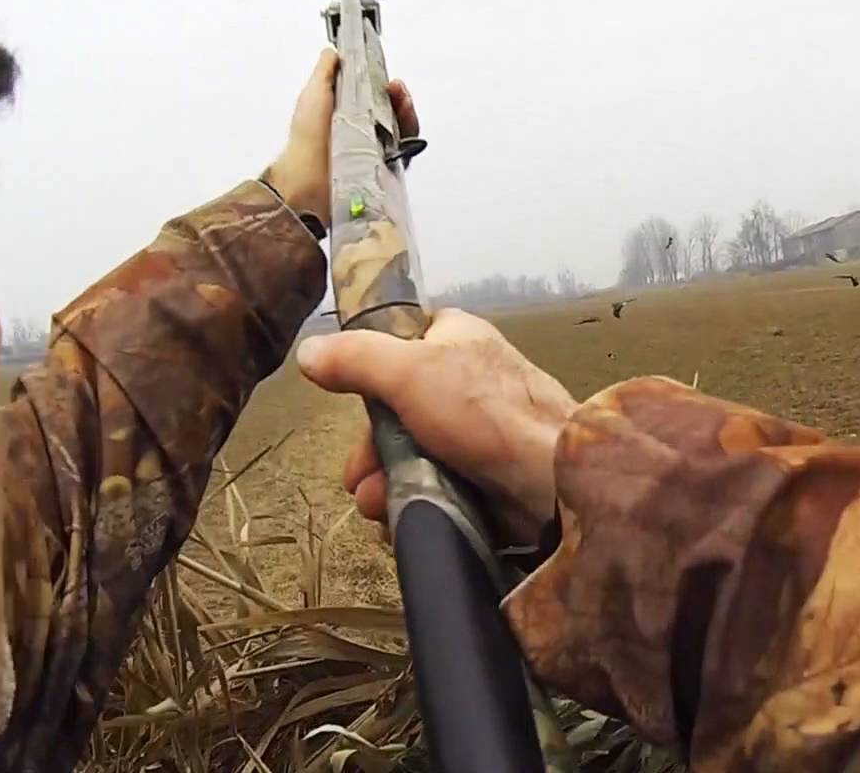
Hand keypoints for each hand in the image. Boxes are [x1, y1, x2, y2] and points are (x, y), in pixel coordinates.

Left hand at [262, 47, 420, 223]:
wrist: (309, 176)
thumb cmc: (308, 138)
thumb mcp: (314, 93)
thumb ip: (325, 71)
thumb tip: (334, 52)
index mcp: (348, 114)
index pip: (376, 96)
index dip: (385, 86)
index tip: (388, 79)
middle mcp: (364, 132)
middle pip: (394, 112)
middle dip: (400, 98)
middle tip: (397, 90)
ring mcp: (376, 151)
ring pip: (404, 130)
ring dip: (407, 114)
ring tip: (402, 103)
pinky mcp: (386, 169)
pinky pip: (407, 151)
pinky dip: (409, 137)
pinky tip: (403, 128)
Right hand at [297, 309, 573, 542]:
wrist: (551, 481)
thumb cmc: (481, 412)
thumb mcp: (407, 370)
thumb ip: (355, 358)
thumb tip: (308, 352)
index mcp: (457, 338)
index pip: (398, 347)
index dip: (369, 379)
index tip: (352, 408)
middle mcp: (467, 380)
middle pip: (396, 414)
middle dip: (370, 453)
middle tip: (360, 481)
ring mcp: (477, 432)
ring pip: (410, 457)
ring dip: (385, 484)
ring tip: (380, 508)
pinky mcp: (485, 478)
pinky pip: (435, 488)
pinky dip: (415, 503)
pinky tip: (401, 521)